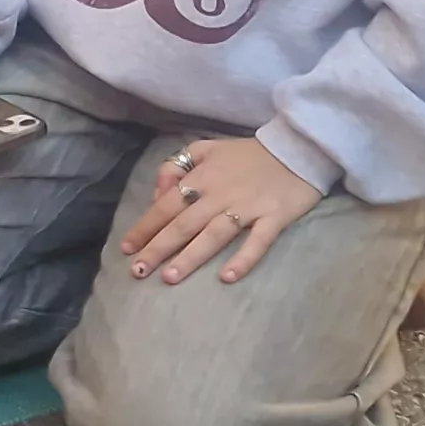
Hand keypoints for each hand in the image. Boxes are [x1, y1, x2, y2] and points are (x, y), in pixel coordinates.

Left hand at [117, 135, 323, 283]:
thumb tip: (159, 194)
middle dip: (158, 248)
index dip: (146, 227)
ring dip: (191, 256)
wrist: (298, 148)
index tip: (126, 248)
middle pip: (184, 224)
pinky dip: (243, 258)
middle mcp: (220, 194)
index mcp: (202, 177)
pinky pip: (258, 241)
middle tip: (138, 271)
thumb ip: (177, 166)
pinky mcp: (275, 217)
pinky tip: (227, 277)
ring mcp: (248, 207)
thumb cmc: (248, 154)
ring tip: (170, 277)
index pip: (166, 205)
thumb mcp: (206, 149)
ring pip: (214, 235)